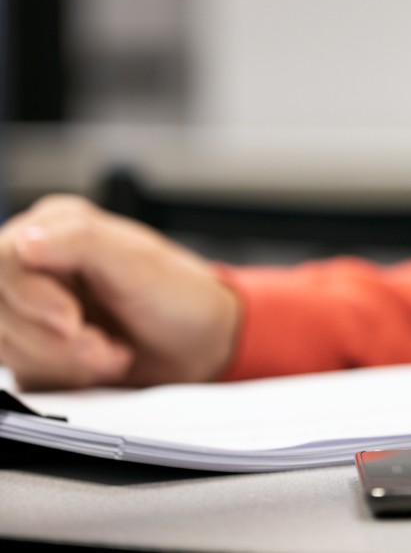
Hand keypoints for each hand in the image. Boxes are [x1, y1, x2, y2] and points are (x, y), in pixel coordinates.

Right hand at [0, 196, 238, 390]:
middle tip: (105, 344)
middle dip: (56, 339)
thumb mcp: (137, 262)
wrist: (199, 342)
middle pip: (2, 309)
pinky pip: (22, 371)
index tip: (70, 321)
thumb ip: (81, 242)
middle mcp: (35, 264)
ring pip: (7, 344)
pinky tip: (99, 363)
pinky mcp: (34, 346)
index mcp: (55, 227)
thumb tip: (26, 241)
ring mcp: (30, 307)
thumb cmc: (177, 295)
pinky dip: (64, 375)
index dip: (31, 297)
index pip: (4, 260)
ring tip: (112, 351)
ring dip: (65, 360)